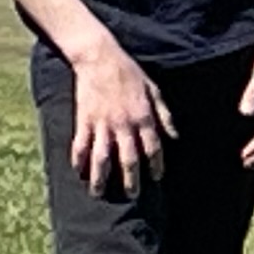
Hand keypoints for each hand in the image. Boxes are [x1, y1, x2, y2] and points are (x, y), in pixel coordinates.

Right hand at [66, 41, 172, 195]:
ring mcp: (102, 124)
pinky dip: (78, 160)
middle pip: (128, 159)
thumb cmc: (130, 73)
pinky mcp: (84, 120)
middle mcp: (123, 124)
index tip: (157, 178)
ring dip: (100, 178)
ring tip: (98, 194)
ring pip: (101, 158)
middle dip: (130, 180)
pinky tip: (78, 172)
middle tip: (132, 196)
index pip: (153, 148)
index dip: (156, 165)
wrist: (100, 58)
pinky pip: (80, 145)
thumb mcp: (154, 90)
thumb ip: (165, 115)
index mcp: (143, 117)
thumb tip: (175, 137)